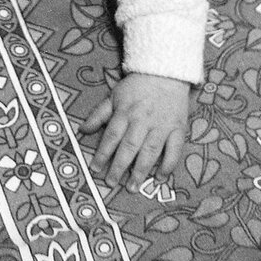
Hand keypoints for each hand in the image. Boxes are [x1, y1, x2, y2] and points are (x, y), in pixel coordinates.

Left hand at [79, 73, 188, 192]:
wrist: (166, 73)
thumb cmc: (137, 87)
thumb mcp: (114, 95)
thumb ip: (98, 114)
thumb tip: (82, 130)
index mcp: (126, 112)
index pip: (112, 136)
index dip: (102, 153)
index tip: (95, 169)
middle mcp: (143, 120)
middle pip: (130, 146)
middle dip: (119, 167)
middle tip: (111, 183)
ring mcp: (162, 125)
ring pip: (151, 151)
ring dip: (141, 171)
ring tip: (132, 187)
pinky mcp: (178, 128)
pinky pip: (174, 150)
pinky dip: (168, 165)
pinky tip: (160, 178)